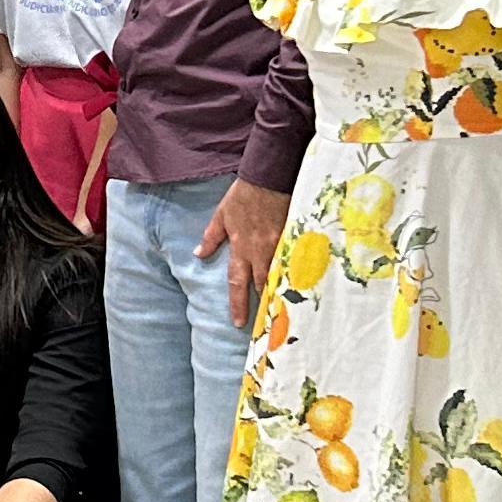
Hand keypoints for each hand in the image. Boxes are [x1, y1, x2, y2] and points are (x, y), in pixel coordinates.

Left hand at [203, 179, 289, 323]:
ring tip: (284, 309)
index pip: (237, 282)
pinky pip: (294, 262)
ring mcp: (280, 247)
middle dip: (263, 302)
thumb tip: (199, 255)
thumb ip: (211, 237)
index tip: (238, 323)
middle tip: (266, 322)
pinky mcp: (295, 239)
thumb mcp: (222, 215)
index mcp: (241, 248)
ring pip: (280, 275)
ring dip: (280, 291)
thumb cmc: (244, 195)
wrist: (270, 178)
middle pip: (262, 284)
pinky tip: (302, 285)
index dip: (237, 304)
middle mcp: (260, 252)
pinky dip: (295, 274)